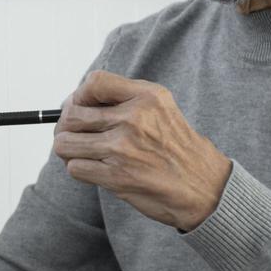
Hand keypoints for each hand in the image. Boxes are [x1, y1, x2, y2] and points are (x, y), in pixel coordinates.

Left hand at [53, 70, 232, 231]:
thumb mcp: (161, 108)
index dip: (79, 96)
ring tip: (84, 153)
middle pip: (72, 114)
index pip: (94, 82)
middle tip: (75, 135)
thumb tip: (75, 102)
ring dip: (70, 150)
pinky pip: (75, 167)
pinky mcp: (117, 176)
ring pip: (65, 142)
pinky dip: (80, 169)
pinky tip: (95, 170)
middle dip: (67, 126)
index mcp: (147, 96)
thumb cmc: (177, 148)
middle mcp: (134, 118)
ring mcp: (123, 148)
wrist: (205, 188)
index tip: (82, 108)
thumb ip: (124, 99)